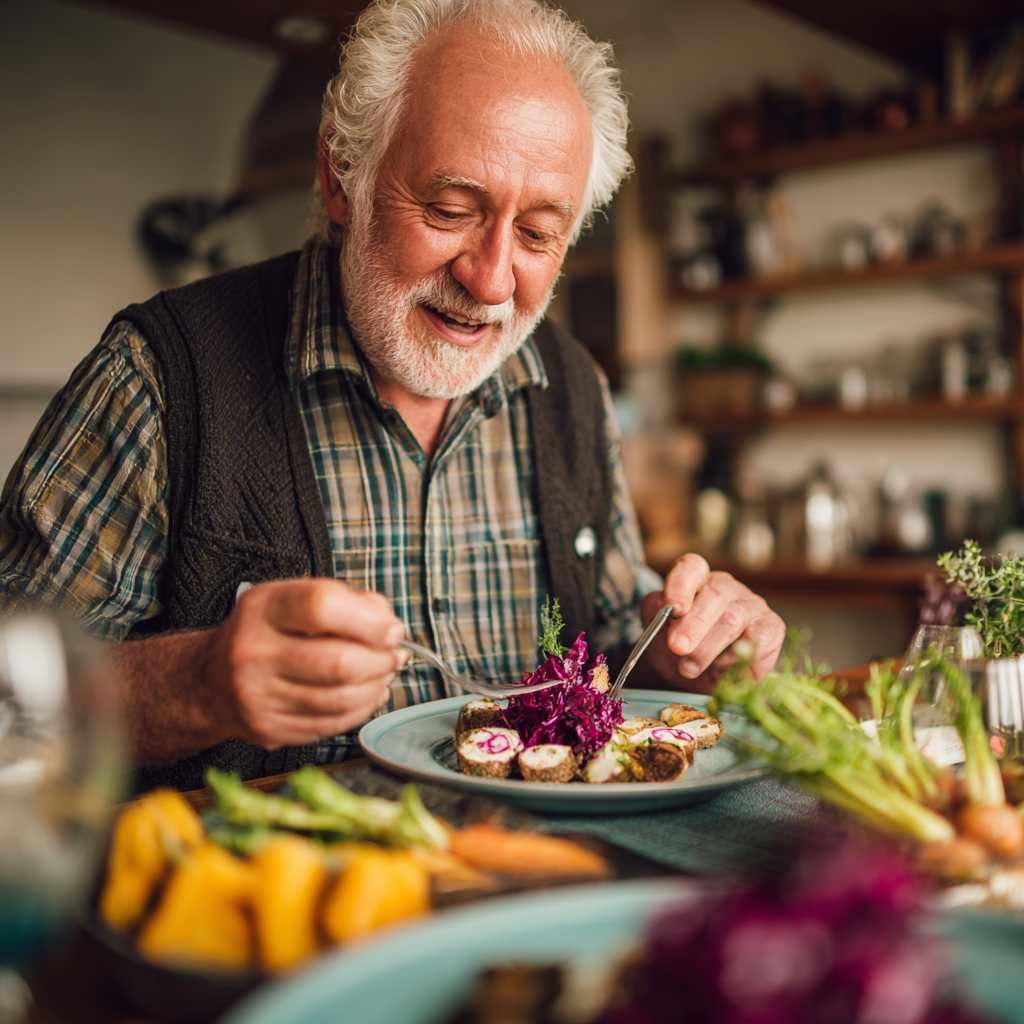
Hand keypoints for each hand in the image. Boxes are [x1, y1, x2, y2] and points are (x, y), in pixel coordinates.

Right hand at [204, 579, 408, 748]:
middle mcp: (254, 651)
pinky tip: (367, 695)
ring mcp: (257, 695)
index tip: (393, 630)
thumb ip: (345, 602)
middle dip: (382, 660)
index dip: (370, 621)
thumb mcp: (292, 598)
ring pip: (341, 699)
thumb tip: (389, 627)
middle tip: (394, 655)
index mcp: (263, 608)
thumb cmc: (263, 632)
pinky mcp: (267, 729)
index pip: (323, 606)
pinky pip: (330, 725)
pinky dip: (361, 710)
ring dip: (377, 687)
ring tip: (384, 674)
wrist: (209, 680)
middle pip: (339, 662)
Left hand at [640, 553, 784, 689]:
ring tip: (688, 669)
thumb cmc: (678, 645)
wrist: (698, 678)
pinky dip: (739, 657)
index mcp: (697, 579)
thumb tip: (666, 610)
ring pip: (733, 619)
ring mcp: (752, 605)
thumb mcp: (657, 627)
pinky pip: (760, 639)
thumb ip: (656, 613)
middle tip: (677, 647)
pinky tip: (722, 670)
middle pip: (715, 595)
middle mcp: (726, 587)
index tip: (673, 608)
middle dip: (694, 625)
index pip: (691, 567)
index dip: (682, 584)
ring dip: (708, 647)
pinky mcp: (772, 627)